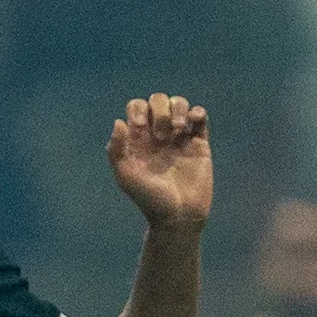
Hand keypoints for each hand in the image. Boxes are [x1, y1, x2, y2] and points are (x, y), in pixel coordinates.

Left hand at [108, 93, 211, 230]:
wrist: (178, 215)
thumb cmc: (149, 199)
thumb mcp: (125, 176)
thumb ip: (116, 150)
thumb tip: (119, 122)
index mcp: (139, 139)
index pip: (137, 108)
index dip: (138, 110)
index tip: (141, 128)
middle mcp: (158, 134)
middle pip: (158, 101)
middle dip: (159, 110)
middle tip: (162, 136)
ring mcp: (179, 137)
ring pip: (179, 104)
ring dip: (178, 108)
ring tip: (178, 130)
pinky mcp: (199, 142)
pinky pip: (200, 116)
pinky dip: (197, 112)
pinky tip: (191, 124)